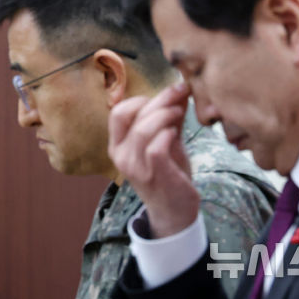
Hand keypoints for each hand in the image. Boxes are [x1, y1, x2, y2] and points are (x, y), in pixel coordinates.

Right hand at [108, 82, 199, 237]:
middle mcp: (120, 155)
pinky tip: (176, 134)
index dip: (141, 99)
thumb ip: (169, 118)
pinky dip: (167, 135)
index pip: (118, 112)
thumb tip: (180, 89)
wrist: (175, 209)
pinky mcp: (153, 175)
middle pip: (132, 116)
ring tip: (179, 113)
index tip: (164, 96)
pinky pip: (155, 148)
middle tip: (180, 93)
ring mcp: (135, 167)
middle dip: (160, 99)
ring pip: (143, 130)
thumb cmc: (169, 172)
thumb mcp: (166, 141)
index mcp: (118, 145)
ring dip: (165, 115)